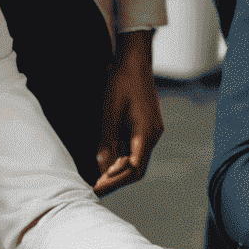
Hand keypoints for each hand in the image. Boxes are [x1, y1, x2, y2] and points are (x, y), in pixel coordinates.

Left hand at [95, 31, 163, 192]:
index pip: (133, 168)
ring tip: (96, 175)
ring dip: (118, 169)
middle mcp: (153, 135)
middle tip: (94, 186)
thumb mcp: (109, 112)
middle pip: (137, 168)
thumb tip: (102, 168)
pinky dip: (121, 157)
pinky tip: (106, 158)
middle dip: (116, 179)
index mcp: (146, 132)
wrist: (135, 61)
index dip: (115, 181)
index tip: (96, 188)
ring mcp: (151, 130)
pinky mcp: (146, 126)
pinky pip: (135, 148)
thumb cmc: (122, 83)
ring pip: (136, 159)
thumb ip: (107, 141)